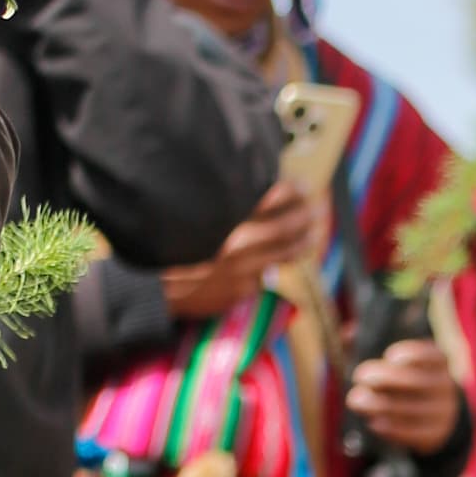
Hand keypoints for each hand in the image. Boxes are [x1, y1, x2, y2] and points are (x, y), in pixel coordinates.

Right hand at [162, 181, 320, 321]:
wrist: (157, 285)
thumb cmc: (173, 246)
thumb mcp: (196, 216)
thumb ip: (226, 209)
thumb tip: (254, 199)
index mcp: (227, 218)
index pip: (271, 199)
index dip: (292, 192)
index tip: (303, 187)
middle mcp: (238, 243)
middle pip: (285, 228)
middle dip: (305, 216)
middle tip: (318, 209)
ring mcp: (243, 269)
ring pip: (284, 254)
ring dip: (303, 242)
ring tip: (314, 233)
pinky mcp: (242, 289)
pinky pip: (265, 274)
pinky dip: (276, 264)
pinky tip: (284, 258)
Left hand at [347, 331, 461, 451]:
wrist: (436, 415)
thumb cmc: (406, 378)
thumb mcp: (397, 359)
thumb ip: (372, 343)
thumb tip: (348, 334)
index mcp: (437, 361)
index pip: (431, 355)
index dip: (412, 355)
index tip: (389, 356)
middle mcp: (445, 386)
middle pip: (418, 382)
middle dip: (386, 378)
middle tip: (359, 376)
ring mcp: (442, 412)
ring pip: (413, 409)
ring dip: (381, 405)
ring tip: (356, 402)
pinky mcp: (435, 435)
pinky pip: (414, 433)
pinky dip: (392, 429)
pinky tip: (373, 423)